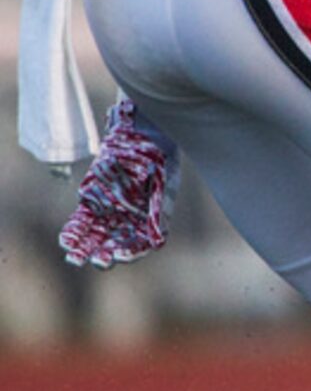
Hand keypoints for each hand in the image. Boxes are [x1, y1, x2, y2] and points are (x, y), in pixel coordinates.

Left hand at [59, 100, 178, 266]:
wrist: (142, 129)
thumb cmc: (157, 153)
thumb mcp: (162, 180)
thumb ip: (160, 210)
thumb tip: (158, 240)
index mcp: (152, 215)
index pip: (142, 243)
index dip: (131, 252)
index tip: (117, 255)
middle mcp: (131, 216)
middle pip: (117, 242)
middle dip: (105, 254)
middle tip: (95, 261)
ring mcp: (112, 207)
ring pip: (97, 234)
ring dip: (86, 247)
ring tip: (74, 258)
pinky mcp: (94, 198)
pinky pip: (82, 219)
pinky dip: (75, 231)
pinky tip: (66, 241)